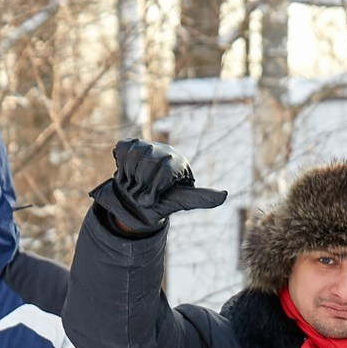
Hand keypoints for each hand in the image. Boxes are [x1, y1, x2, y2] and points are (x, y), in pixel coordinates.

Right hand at [93, 138, 227, 235]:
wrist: (137, 203)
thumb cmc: (163, 202)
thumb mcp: (182, 201)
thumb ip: (202, 198)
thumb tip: (225, 195)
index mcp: (180, 162)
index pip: (165, 169)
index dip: (153, 188)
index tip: (149, 200)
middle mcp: (165, 150)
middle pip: (149, 160)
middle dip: (141, 184)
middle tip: (140, 195)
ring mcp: (148, 145)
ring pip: (135, 154)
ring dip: (129, 176)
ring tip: (134, 186)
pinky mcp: (132, 144)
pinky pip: (124, 149)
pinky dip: (121, 166)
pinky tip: (127, 174)